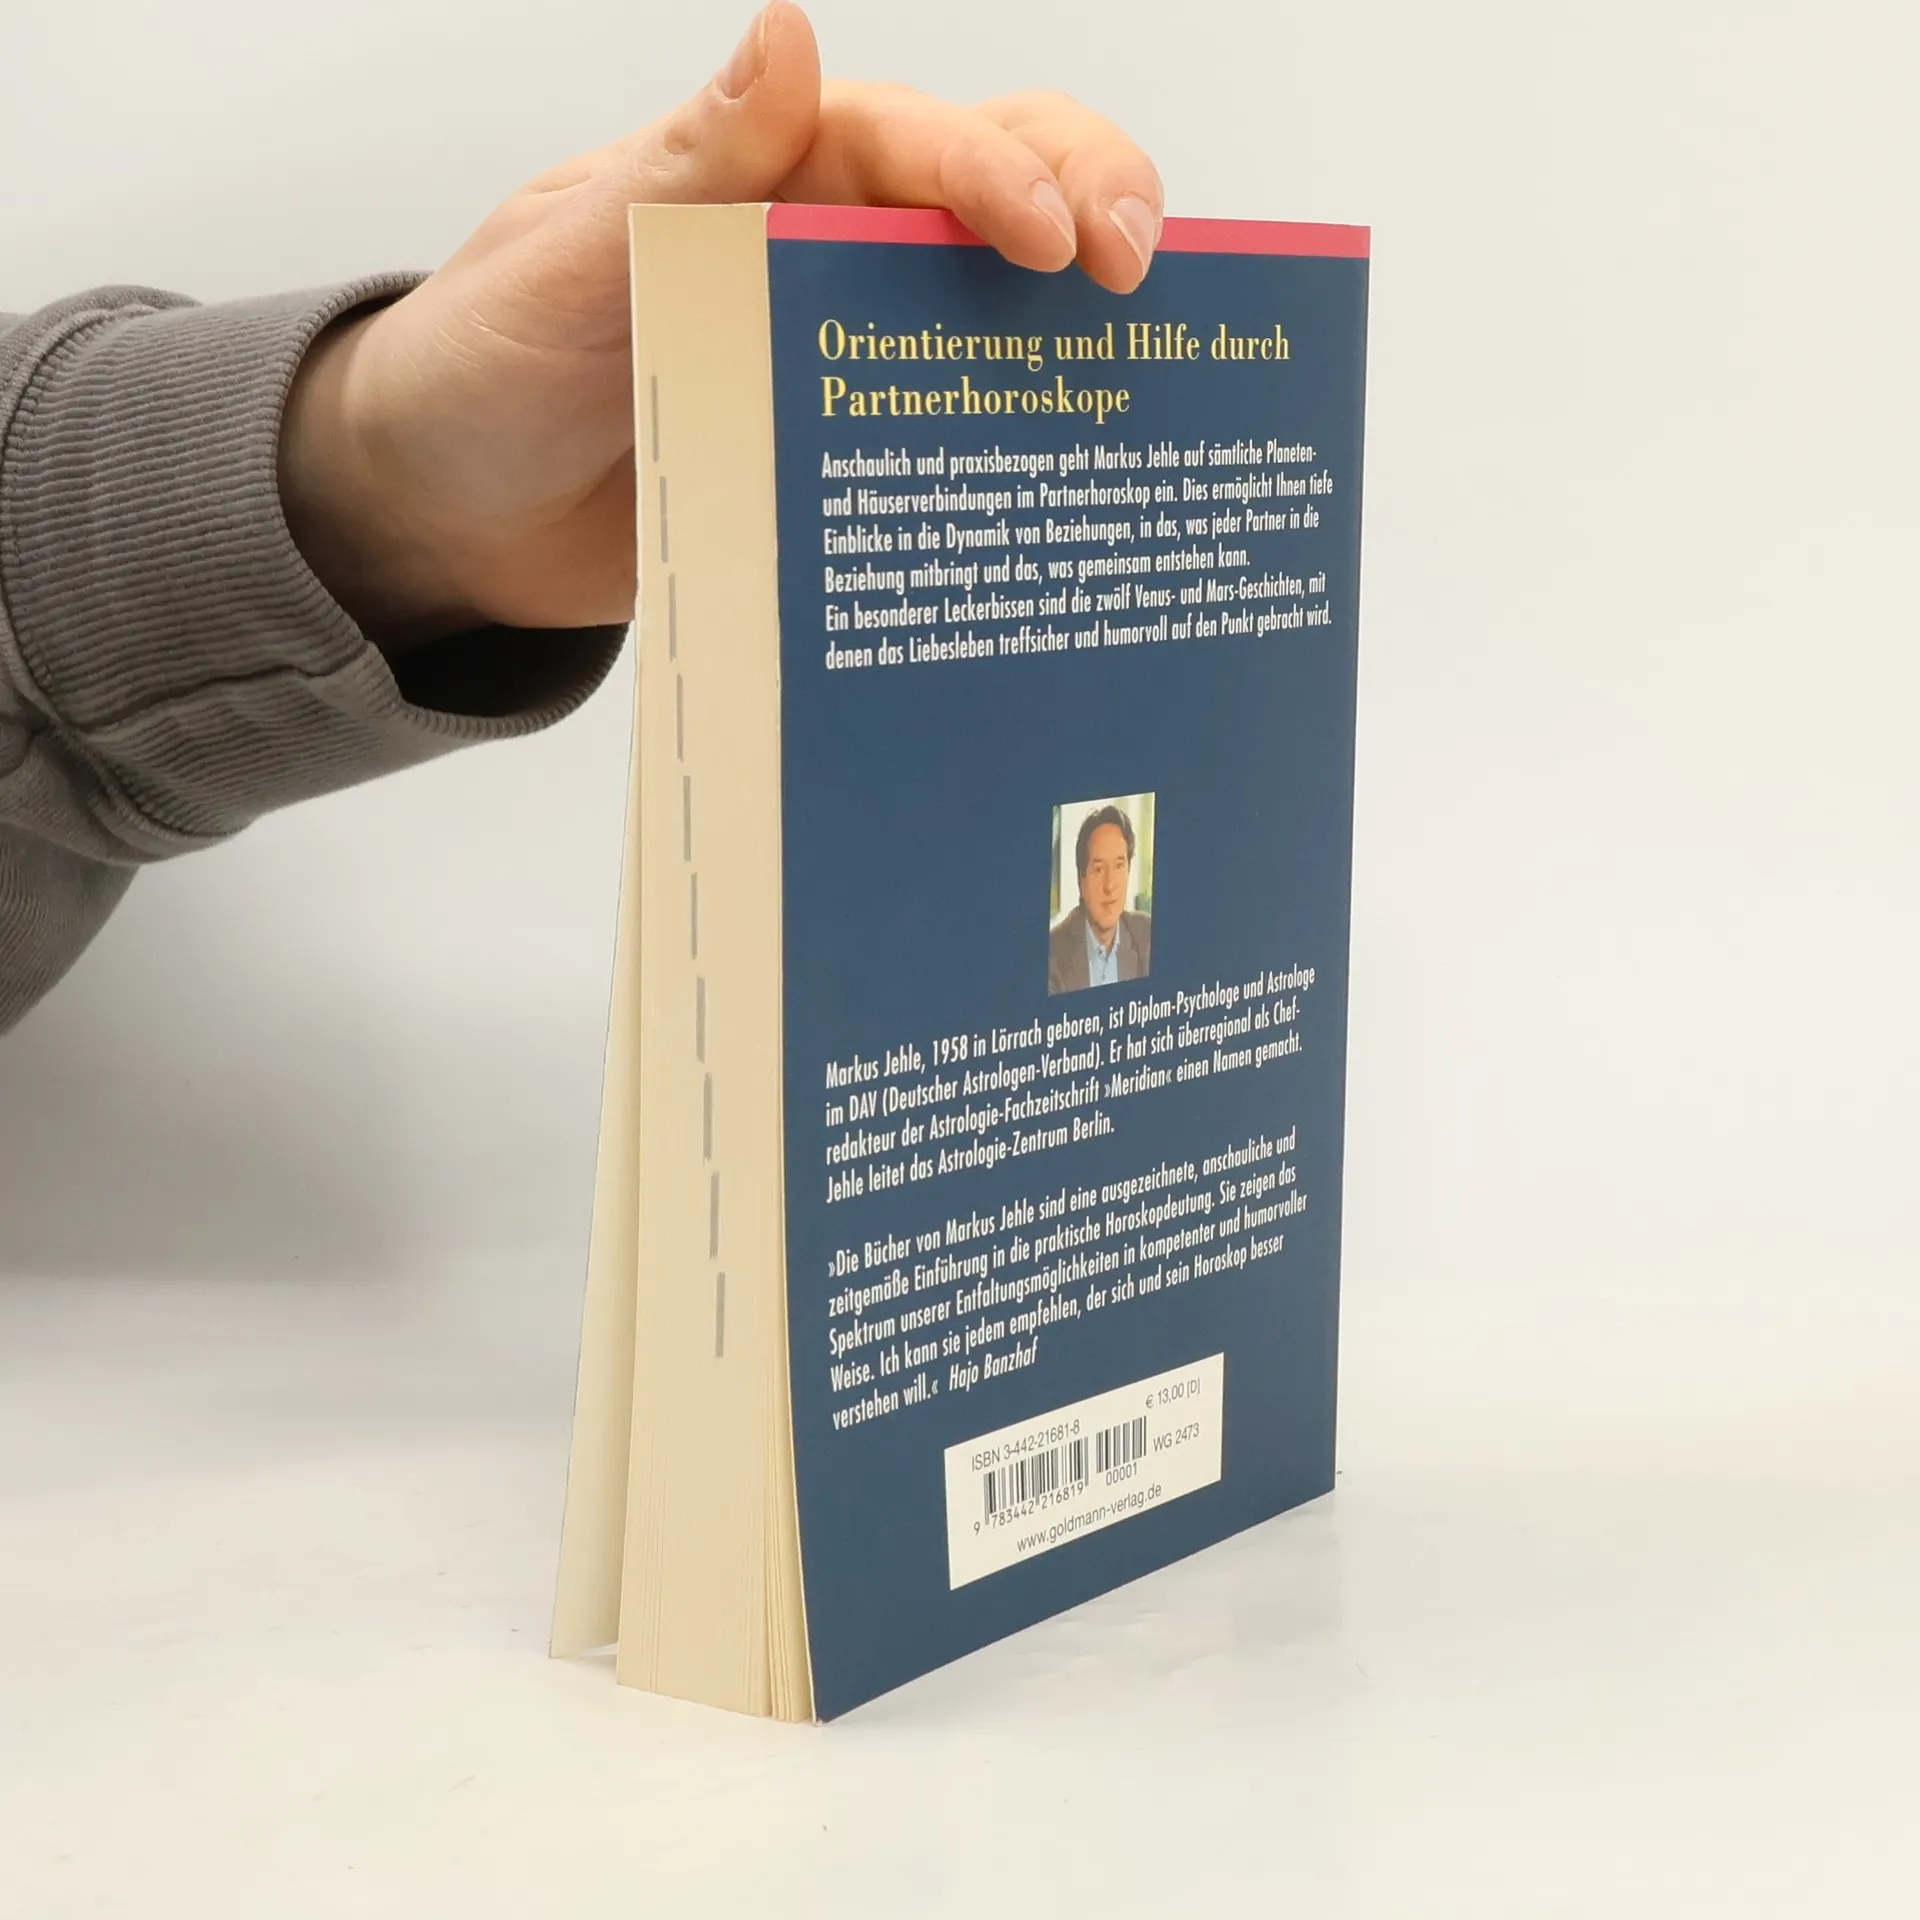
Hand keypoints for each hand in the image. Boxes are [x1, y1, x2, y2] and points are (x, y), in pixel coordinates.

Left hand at [279, 1, 1163, 645]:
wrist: (451, 521)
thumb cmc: (484, 368)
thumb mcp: (564, 261)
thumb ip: (681, 171)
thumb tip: (786, 37)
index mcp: (767, 177)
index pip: (913, 141)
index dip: (998, 174)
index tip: (1058, 236)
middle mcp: (824, 253)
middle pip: (993, 195)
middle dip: (1087, 204)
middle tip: (1137, 274)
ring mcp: (843, 361)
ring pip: (994, 318)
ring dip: (1078, 332)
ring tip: (1150, 373)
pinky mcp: (841, 460)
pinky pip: (950, 440)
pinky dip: (1024, 445)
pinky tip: (1079, 480)